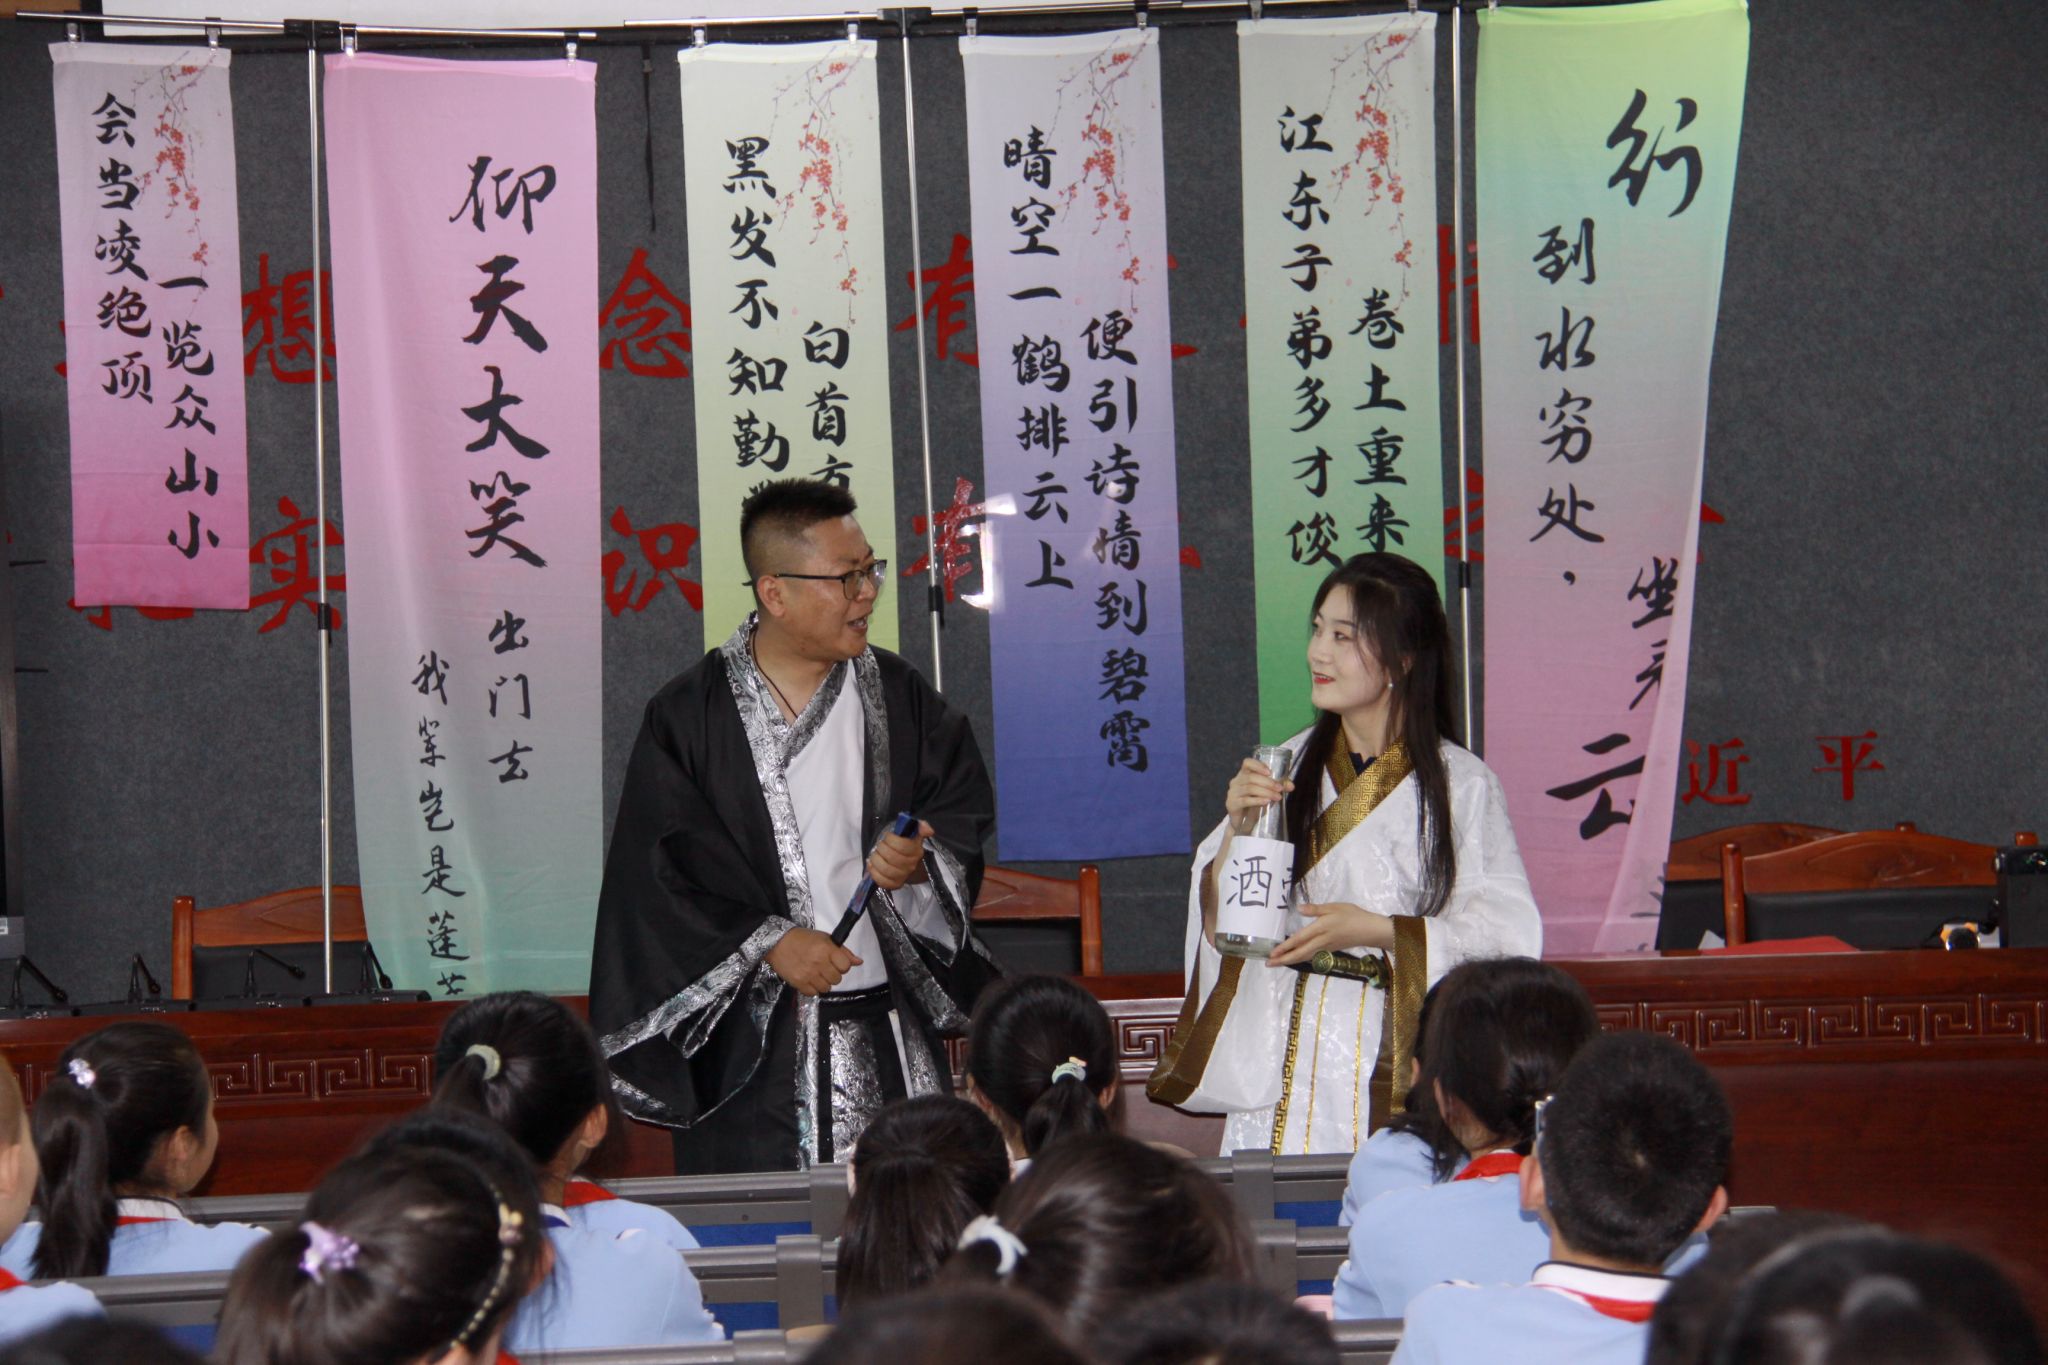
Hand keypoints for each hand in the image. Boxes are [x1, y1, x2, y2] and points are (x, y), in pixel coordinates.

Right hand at [766, 927, 860, 995]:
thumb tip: (859, 962)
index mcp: (827, 949)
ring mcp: (808, 974)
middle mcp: (819, 963)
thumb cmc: (803, 938)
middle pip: (837, 979)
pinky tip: (808, 979)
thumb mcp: (824, 938)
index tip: (836, 962)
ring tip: (816, 974)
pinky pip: (813, 993)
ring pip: (827, 988)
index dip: (842, 965)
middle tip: (824, 968)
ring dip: (823, 982)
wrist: (777, 942)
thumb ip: (843, 951)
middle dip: (833, 974)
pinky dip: (812, 988)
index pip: (846, 966)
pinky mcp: (798, 983)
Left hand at [868, 820, 934, 890]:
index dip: (891, 839)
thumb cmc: (903, 843)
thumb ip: (919, 826)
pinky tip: (872, 865)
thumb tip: (928, 829)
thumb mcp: (911, 832)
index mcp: (916, 851)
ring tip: (874, 855)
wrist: (904, 860)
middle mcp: (911, 865)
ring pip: (886, 870)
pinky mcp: (895, 884)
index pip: (902, 846)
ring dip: (876, 860)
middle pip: (892, 858)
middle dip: (881, 849)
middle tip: (879, 845)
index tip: (887, 836)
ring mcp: (903, 876)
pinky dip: (874, 873)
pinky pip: (883, 882)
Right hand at [1224, 758, 1293, 834]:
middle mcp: (1236, 781)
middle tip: (1280, 789)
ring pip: (1249, 788)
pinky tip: (1266, 802)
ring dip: (1266, 792)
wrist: (1242, 823)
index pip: (1247, 763)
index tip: (1270, 772)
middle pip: (1251, 777)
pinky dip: (1257, 800)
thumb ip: (1278, 787)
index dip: (1258, 765)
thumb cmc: (1254, 803)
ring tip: (1277, 797)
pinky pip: (1245, 800)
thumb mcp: (1267, 793)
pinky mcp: (1232, 804)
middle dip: (1268, 782)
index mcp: (1244, 774)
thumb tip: (1291, 786)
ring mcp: (1232, 792)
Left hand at [1268, 902, 1392, 967]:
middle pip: (1299, 953)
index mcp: (1320, 929)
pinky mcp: (1330, 950)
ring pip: (1304, 956)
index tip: (1272, 953)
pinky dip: (1300, 958)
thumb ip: (1316, 909)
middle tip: (1268, 964)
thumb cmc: (1352, 915)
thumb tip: (1299, 908)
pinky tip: (1296, 958)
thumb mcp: (1334, 907)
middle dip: (1283, 960)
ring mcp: (1325, 948)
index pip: (1299, 940)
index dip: (1285, 947)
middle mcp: (1321, 941)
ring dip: (1290, 961)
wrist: (1370, 930)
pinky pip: (1311, 956)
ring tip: (1277, 963)